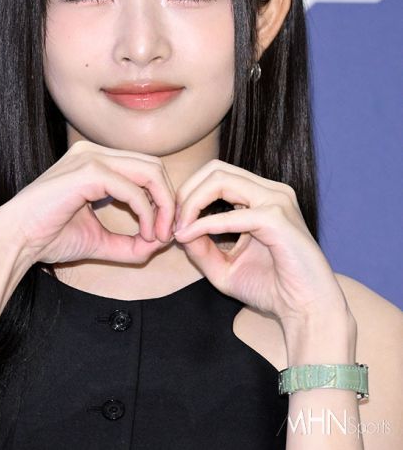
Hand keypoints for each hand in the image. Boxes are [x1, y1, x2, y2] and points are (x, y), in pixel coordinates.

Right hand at [0, 140, 175, 265]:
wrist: (13, 240)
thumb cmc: (48, 237)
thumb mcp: (99, 240)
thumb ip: (129, 242)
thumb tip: (161, 244)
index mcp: (95, 161)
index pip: (145, 169)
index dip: (162, 199)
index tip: (163, 233)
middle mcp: (94, 152)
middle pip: (153, 166)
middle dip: (168, 200)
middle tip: (167, 234)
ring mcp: (90, 157)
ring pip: (149, 171)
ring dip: (162, 206)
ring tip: (159, 235)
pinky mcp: (88, 171)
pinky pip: (132, 189)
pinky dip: (146, 213)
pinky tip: (145, 234)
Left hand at [173, 160, 349, 325]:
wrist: (308, 312)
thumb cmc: (271, 289)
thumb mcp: (224, 266)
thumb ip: (200, 246)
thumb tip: (178, 229)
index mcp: (261, 196)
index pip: (216, 174)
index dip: (188, 193)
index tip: (173, 223)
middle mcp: (271, 191)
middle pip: (215, 169)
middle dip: (186, 192)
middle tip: (172, 223)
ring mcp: (277, 201)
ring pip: (221, 180)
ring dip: (192, 203)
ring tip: (180, 229)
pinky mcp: (278, 219)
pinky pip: (234, 214)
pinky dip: (207, 223)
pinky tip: (190, 236)